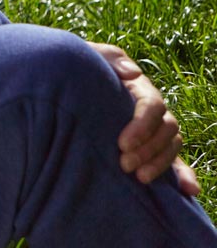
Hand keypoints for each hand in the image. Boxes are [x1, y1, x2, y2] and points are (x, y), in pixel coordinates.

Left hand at [91, 41, 200, 195]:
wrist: (60, 79)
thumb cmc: (76, 68)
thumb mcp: (89, 56)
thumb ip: (110, 58)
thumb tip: (134, 74)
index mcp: (139, 88)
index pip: (153, 106)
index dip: (143, 125)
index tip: (122, 143)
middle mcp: (148, 110)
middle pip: (165, 129)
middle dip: (149, 149)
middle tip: (125, 165)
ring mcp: (149, 129)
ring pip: (170, 145)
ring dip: (160, 164)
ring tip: (140, 179)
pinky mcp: (145, 146)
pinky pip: (171, 160)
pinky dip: (182, 175)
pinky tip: (188, 191)